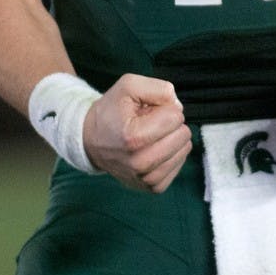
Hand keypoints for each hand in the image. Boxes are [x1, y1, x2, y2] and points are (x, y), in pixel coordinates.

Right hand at [82, 73, 191, 192]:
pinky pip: (180, 164)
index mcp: (134, 137)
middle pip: (182, 135)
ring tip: (151, 135)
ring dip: (172, 138)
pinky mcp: (153, 188)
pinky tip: (156, 147)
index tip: (148, 110)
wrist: (91, 140)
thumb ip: (158, 88)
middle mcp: (140, 164)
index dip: (165, 107)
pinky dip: (172, 153)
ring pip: (184, 149)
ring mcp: (147, 179)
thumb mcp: (129, 85)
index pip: (175, 117)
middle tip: (149, 123)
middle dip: (170, 123)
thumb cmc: (111, 111)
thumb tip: (178, 105)